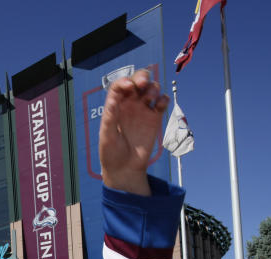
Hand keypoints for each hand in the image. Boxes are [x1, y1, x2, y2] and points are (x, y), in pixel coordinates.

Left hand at [98, 69, 168, 195]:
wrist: (125, 168)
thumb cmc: (111, 153)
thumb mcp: (107, 137)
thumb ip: (110, 119)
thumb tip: (112, 101)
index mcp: (115, 106)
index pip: (119, 86)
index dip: (124, 81)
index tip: (129, 87)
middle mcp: (129, 105)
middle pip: (137, 81)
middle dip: (141, 77)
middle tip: (142, 85)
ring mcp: (143, 110)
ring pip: (151, 89)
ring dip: (153, 88)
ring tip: (150, 99)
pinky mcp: (155, 118)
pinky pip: (162, 102)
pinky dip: (164, 99)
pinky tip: (160, 105)